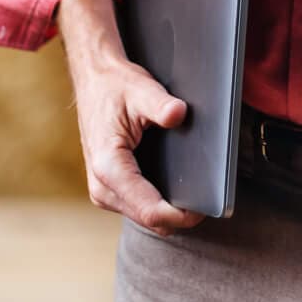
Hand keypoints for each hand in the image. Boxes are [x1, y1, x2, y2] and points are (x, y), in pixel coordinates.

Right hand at [60, 0, 205, 235]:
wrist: (93, 81)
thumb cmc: (114, 86)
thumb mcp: (140, 89)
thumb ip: (160, 104)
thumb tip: (178, 114)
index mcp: (108, 166)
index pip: (149, 210)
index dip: (180, 215)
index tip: (205, 207)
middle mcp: (102, 186)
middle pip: (149, 220)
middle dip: (178, 215)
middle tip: (208, 198)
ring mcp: (103, 191)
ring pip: (144, 218)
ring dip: (168, 211)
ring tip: (193, 192)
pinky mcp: (110, 188)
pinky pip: (138, 208)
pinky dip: (158, 203)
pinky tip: (174, 187)